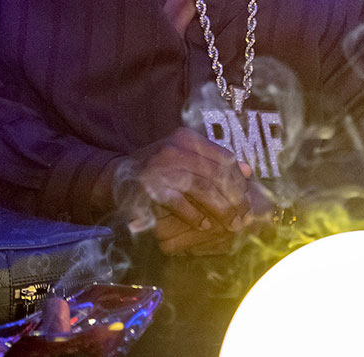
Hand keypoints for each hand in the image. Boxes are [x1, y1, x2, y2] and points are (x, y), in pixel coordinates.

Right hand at [116, 127, 254, 254]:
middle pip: (218, 174)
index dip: (240, 180)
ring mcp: (161, 166)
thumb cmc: (157, 169)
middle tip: (245, 217)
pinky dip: (195, 216)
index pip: (224, 158)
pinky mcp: (149, 187)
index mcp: (187, 138)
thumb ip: (213, 161)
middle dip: (236, 198)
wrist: (114, 177)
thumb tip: (248, 170)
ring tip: (231, 224)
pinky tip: (205, 226)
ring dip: (221, 210)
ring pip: (204, 189)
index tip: (250, 198)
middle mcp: (175, 149)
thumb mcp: (184, 157)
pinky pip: (181, 203)